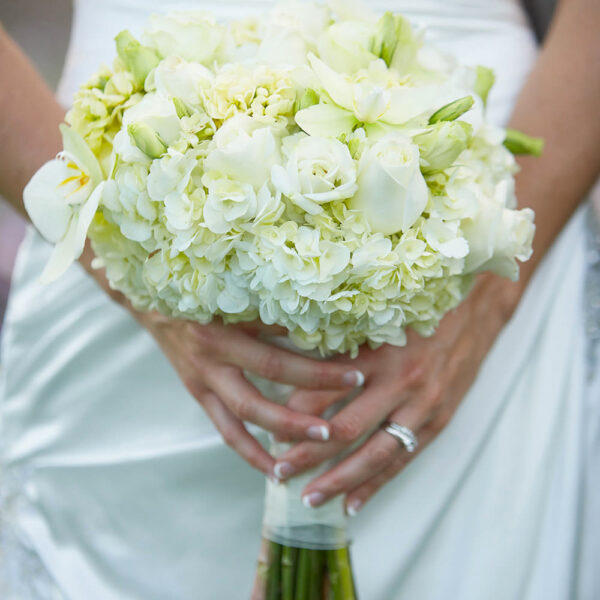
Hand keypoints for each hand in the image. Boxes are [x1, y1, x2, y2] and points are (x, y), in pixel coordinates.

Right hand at [78, 243, 363, 475]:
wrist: (150, 302)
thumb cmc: (199, 291)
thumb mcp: (233, 294)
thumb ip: (271, 311)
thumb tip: (320, 325)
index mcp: (225, 326)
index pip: (279, 350)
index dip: (316, 364)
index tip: (355, 370)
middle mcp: (212, 356)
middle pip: (266, 383)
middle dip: (308, 399)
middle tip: (341, 420)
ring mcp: (203, 380)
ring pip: (246, 416)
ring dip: (284, 433)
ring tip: (320, 445)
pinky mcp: (198, 394)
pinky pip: (226, 430)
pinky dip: (250, 453)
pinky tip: (275, 471)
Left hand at [272, 275, 520, 512]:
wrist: (477, 308)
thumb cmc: (419, 307)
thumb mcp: (377, 316)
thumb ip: (341, 341)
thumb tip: (297, 369)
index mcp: (378, 351)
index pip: (326, 390)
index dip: (295, 413)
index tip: (269, 428)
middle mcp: (400, 381)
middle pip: (345, 429)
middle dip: (308, 455)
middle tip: (278, 473)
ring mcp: (423, 405)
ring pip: (374, 454)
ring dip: (340, 479)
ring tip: (310, 498)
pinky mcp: (439, 420)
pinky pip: (403, 459)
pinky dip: (377, 483)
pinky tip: (354, 503)